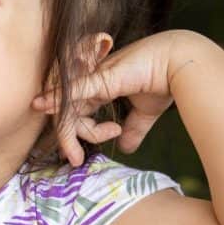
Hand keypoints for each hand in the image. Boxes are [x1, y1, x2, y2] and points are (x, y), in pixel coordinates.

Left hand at [32, 30, 186, 165]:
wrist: (182, 64)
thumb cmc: (167, 81)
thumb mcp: (146, 112)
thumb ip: (134, 129)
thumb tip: (126, 148)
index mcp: (103, 88)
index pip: (78, 113)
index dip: (76, 134)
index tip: (78, 158)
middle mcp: (94, 82)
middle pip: (68, 110)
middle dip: (67, 137)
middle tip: (73, 160)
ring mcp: (96, 77)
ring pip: (69, 105)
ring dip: (66, 132)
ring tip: (72, 155)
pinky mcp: (102, 76)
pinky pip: (74, 89)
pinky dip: (57, 98)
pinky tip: (41, 105)